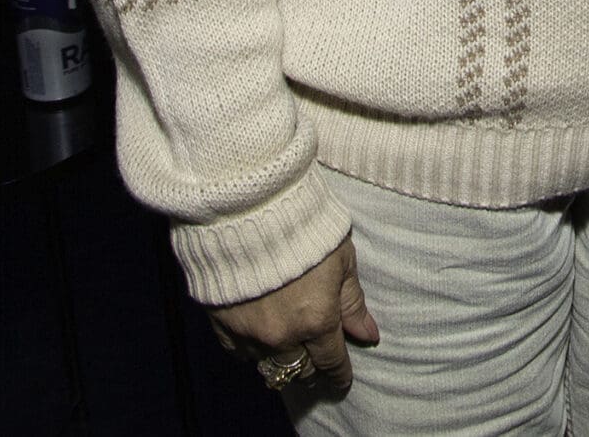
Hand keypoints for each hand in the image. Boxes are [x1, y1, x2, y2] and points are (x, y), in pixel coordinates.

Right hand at [209, 235, 379, 391]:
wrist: (247, 208)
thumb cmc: (303, 226)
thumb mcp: (341, 259)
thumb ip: (352, 302)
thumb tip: (368, 335)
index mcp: (316, 320)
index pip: (331, 362)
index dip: (339, 374)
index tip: (343, 379)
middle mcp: (282, 335)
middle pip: (300, 370)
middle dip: (312, 368)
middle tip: (317, 361)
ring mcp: (248, 332)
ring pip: (269, 365)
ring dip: (282, 359)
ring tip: (289, 349)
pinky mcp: (221, 323)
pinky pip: (238, 353)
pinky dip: (251, 350)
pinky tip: (259, 337)